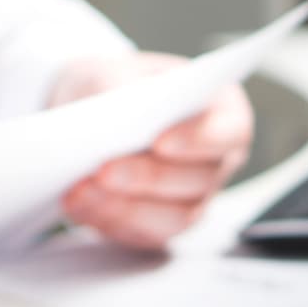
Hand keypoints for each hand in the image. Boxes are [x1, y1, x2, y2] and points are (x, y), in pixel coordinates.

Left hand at [50, 52, 253, 248]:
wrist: (90, 115)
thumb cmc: (114, 86)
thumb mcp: (114, 71)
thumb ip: (121, 90)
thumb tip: (115, 120)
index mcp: (222, 113)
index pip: (228, 132)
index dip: (199, 140)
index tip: (160, 141)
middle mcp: (216, 161)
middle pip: (198, 180)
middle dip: (149, 178)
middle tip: (104, 170)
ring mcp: (193, 198)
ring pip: (174, 216)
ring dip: (125, 207)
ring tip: (83, 189)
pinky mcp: (163, 224)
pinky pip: (144, 234)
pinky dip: (109, 220)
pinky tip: (78, 203)